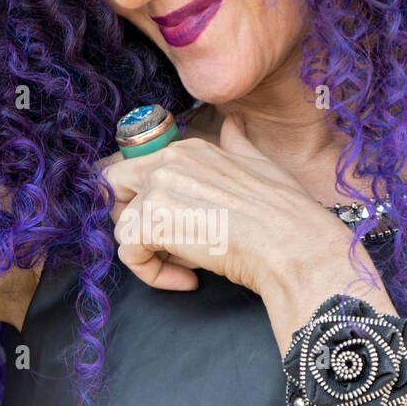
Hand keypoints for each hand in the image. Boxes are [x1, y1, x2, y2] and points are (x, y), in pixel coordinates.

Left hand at [96, 113, 345, 296]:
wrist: (291, 244)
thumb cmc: (285, 214)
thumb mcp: (262, 166)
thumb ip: (238, 145)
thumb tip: (234, 125)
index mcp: (190, 149)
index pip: (141, 170)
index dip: (151, 201)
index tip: (182, 227)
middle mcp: (168, 162)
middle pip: (115, 187)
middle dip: (131, 218)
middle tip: (167, 245)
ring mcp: (157, 189)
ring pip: (122, 226)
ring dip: (150, 252)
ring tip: (190, 266)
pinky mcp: (151, 222)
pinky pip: (128, 253)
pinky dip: (152, 274)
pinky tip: (189, 280)